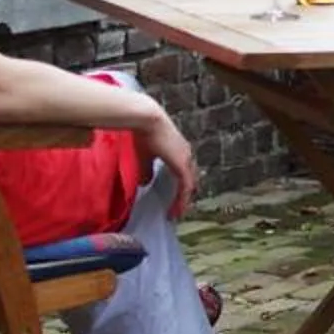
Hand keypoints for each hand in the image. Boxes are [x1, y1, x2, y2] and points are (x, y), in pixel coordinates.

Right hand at [134, 101, 198, 216]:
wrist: (147, 119)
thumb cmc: (143, 133)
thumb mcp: (144, 156)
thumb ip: (147, 170)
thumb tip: (145, 183)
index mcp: (180, 151)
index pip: (184, 173)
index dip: (180, 186)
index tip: (174, 199)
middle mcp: (187, 155)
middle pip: (190, 180)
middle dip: (184, 196)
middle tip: (177, 210)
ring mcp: (186, 160)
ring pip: (189, 186)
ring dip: (183, 201)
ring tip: (176, 214)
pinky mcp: (182, 165)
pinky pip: (185, 188)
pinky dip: (181, 201)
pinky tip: (175, 211)